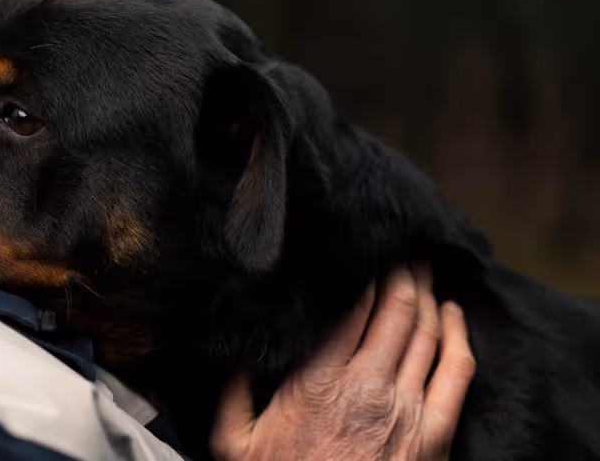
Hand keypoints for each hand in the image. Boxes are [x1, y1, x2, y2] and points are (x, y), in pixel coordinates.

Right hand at [210, 264, 474, 460]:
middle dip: (401, 273)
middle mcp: (367, 388)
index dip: (365, 274)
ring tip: (422, 269)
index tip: (365, 253)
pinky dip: (459, 334)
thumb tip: (235, 351)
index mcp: (317, 383)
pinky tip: (454, 312)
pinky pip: (457, 369)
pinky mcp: (434, 433)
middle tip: (401, 249)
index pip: (354, 309)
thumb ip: (232, 391)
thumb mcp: (233, 441)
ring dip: (426, 294)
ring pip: (428, 331)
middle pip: (396, 309)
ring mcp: (406, 410)